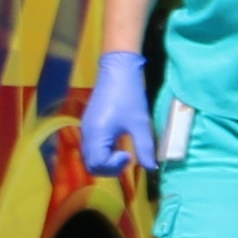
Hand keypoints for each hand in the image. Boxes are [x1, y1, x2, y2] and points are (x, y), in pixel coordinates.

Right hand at [78, 49, 155, 178]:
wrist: (118, 70)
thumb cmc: (129, 95)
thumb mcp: (141, 123)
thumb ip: (145, 148)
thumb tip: (151, 168)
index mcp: (97, 135)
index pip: (98, 165)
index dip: (114, 166)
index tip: (129, 155)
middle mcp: (87, 134)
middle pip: (91, 164)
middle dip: (109, 168)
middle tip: (127, 158)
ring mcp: (86, 128)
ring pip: (90, 156)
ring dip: (106, 161)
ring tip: (123, 153)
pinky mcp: (89, 124)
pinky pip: (91, 147)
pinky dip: (102, 152)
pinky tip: (117, 144)